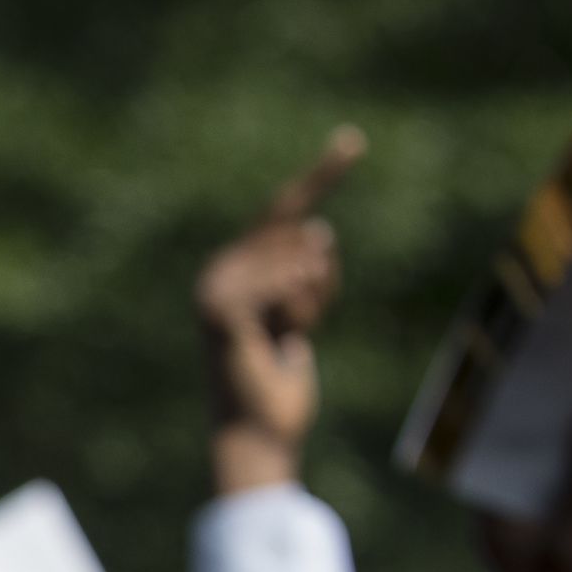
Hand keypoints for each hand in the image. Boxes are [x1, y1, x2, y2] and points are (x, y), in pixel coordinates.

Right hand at [197, 126, 363, 493]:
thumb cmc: (277, 384)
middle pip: (303, 235)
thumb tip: (319, 231)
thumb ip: (303, 272)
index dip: (321, 174)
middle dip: (320, 279)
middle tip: (298, 329)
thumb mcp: (299, 315)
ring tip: (288, 340)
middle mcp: (216, 272)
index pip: (285, 211)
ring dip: (316, 301)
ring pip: (304, 257)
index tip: (355, 138)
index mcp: (227, 270)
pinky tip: (287, 341)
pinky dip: (305, 308)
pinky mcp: (228, 309)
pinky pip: (292, 281)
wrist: (259, 433)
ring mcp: (217, 289)